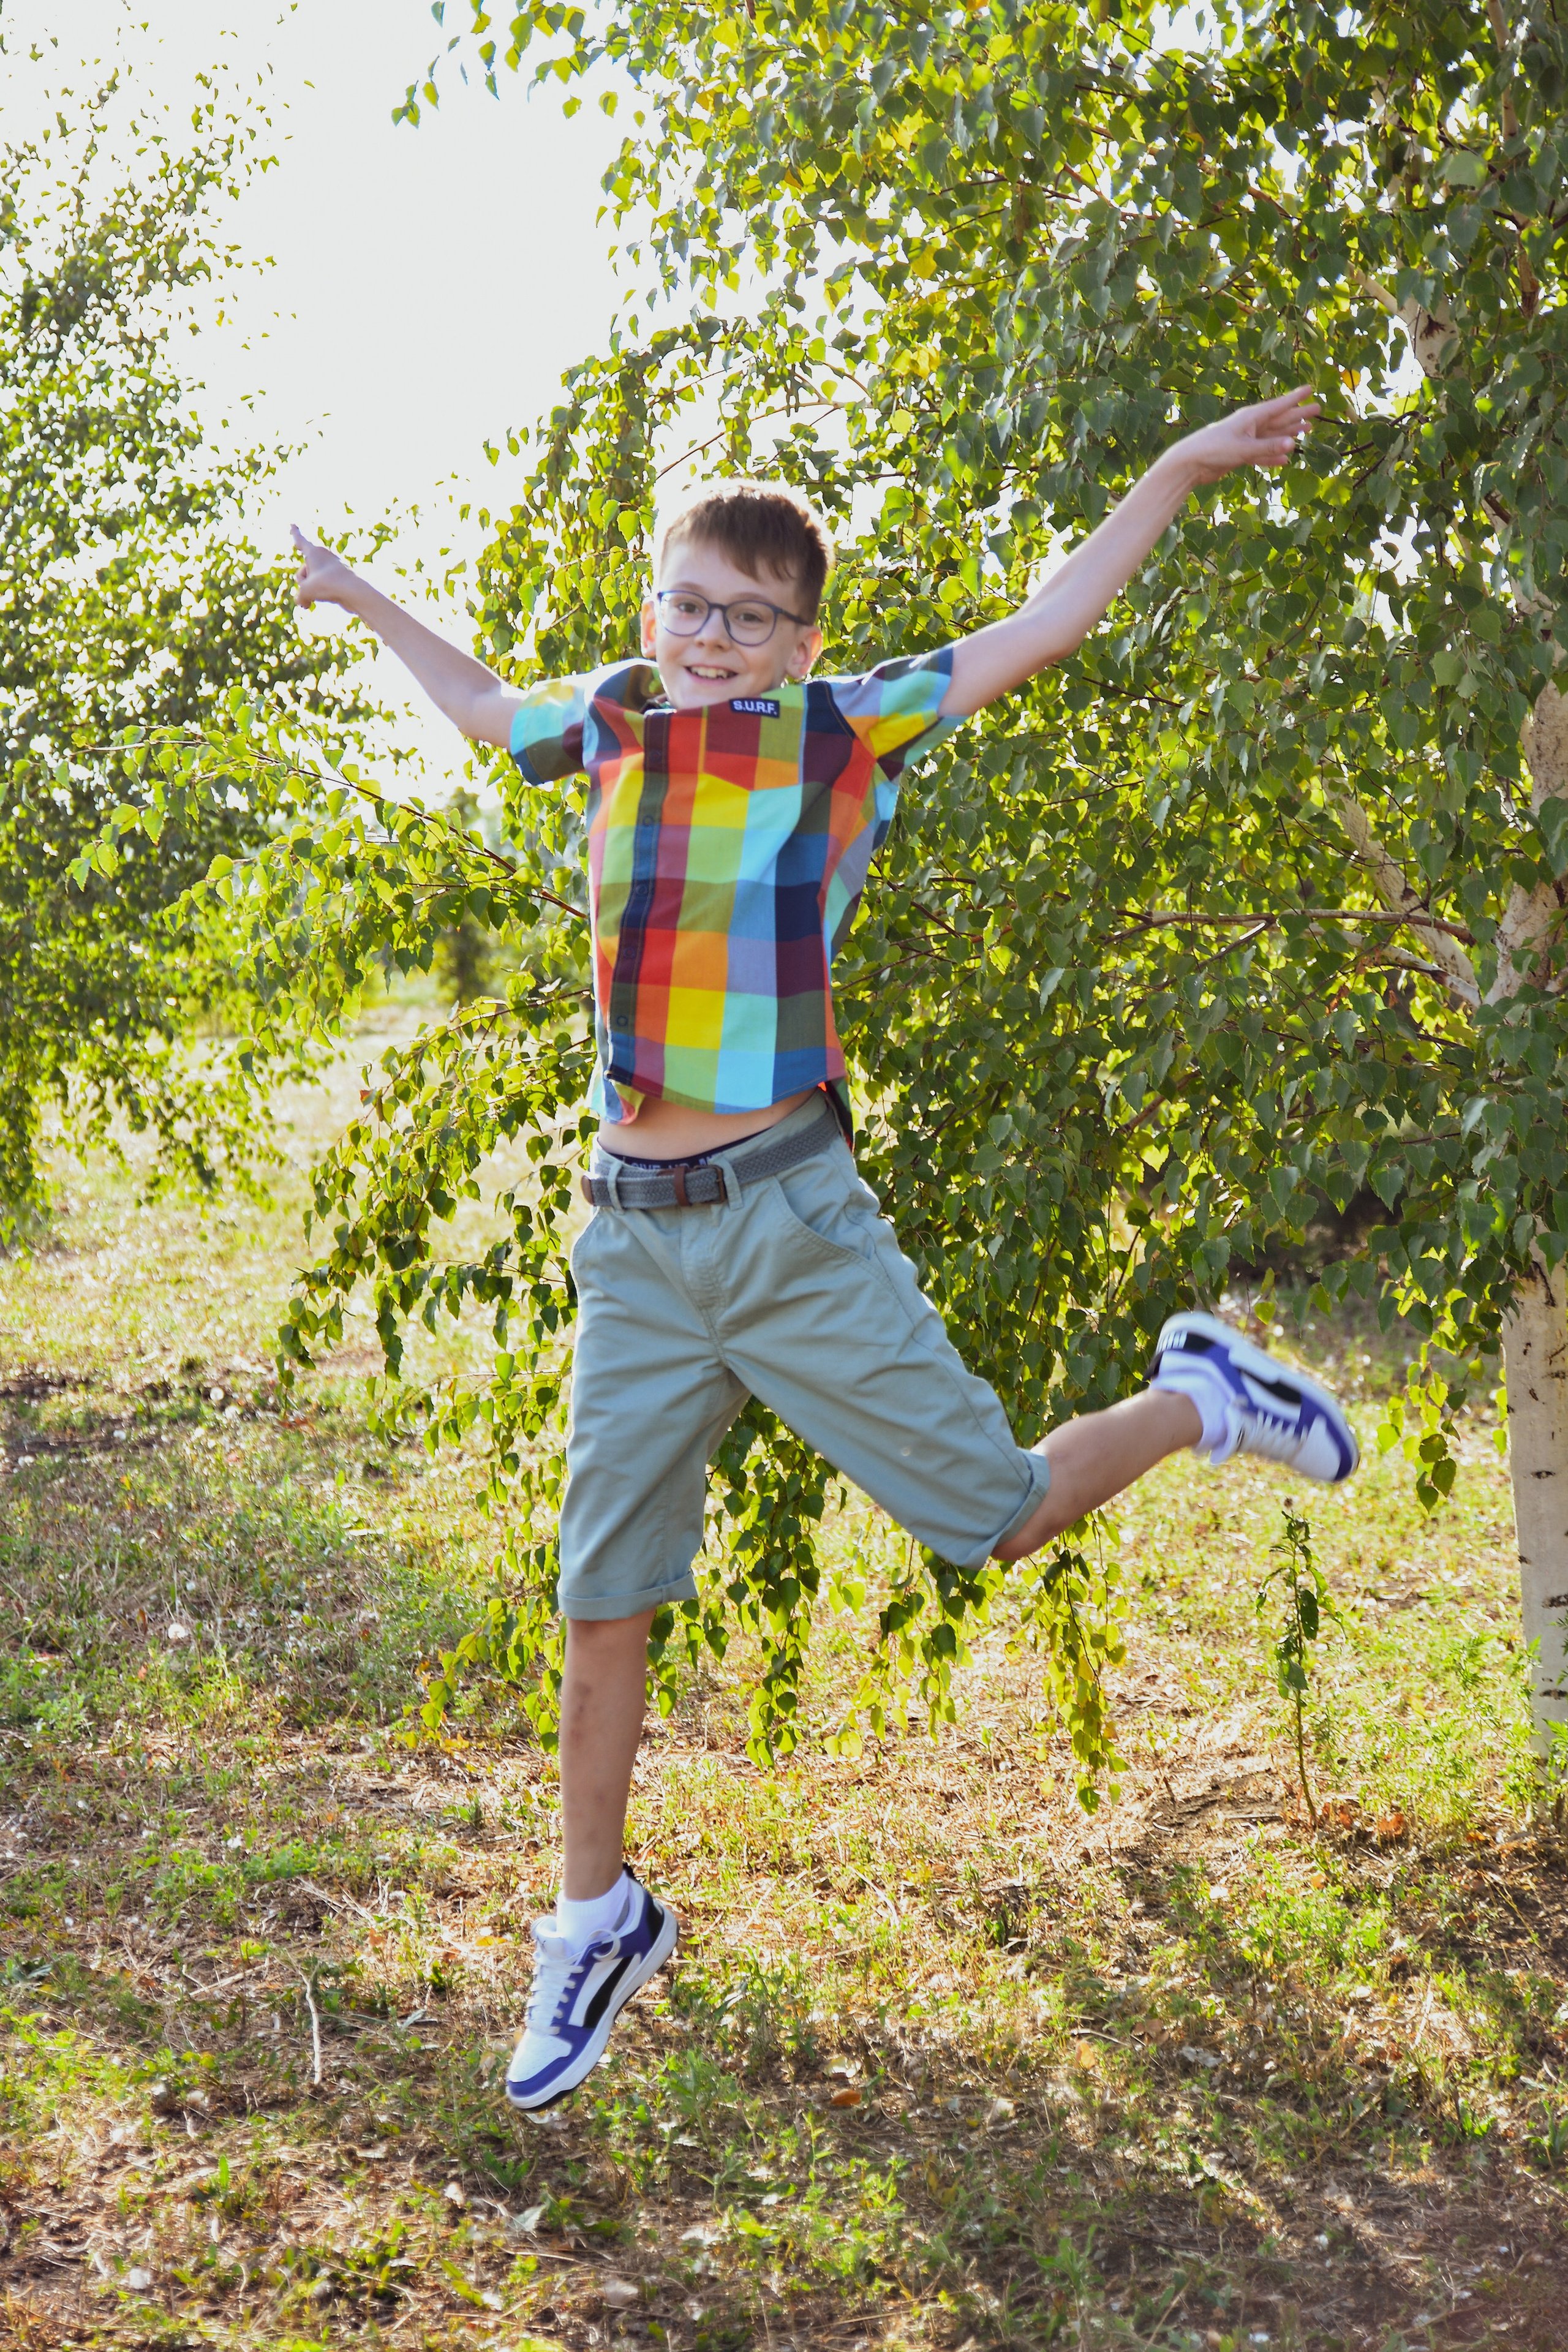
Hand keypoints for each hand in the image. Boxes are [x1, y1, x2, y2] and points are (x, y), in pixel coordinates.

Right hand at [291, 523, 361, 610]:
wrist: (355, 592)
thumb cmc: (329, 585)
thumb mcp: (305, 592)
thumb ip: (300, 597)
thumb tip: (305, 603)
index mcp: (314, 551)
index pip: (300, 540)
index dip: (295, 532)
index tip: (293, 523)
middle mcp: (324, 556)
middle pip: (303, 571)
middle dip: (303, 582)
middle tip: (315, 586)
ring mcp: (332, 567)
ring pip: (313, 582)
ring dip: (314, 591)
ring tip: (326, 593)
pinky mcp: (340, 578)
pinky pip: (324, 588)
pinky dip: (323, 595)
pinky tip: (329, 598)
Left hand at [1165, 386, 1318, 485]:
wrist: (1190, 464)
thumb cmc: (1214, 450)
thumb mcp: (1243, 448)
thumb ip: (1267, 447)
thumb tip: (1292, 445)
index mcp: (1251, 417)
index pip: (1278, 406)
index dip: (1295, 398)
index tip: (1309, 389)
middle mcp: (1250, 426)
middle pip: (1279, 419)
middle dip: (1298, 414)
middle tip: (1317, 409)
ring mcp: (1245, 440)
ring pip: (1273, 436)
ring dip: (1289, 433)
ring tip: (1306, 429)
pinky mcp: (1240, 454)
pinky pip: (1262, 453)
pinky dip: (1274, 455)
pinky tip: (1285, 458)